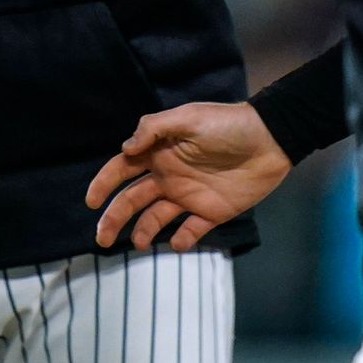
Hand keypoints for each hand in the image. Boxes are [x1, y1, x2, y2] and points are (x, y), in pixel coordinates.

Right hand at [85, 101, 292, 251]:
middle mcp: (168, 176)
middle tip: (102, 239)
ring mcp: (189, 196)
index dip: (104, 185)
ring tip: (139, 244)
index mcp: (159, 153)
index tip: (91, 202)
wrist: (271, 140)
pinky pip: (192, 231)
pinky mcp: (212, 212)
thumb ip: (154, 129)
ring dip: (143, 232)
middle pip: (132, 200)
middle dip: (114, 219)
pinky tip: (177, 242)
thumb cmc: (227, 125)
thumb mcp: (188, 118)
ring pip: (156, 219)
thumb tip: (126, 149)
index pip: (122, 170)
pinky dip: (182, 239)